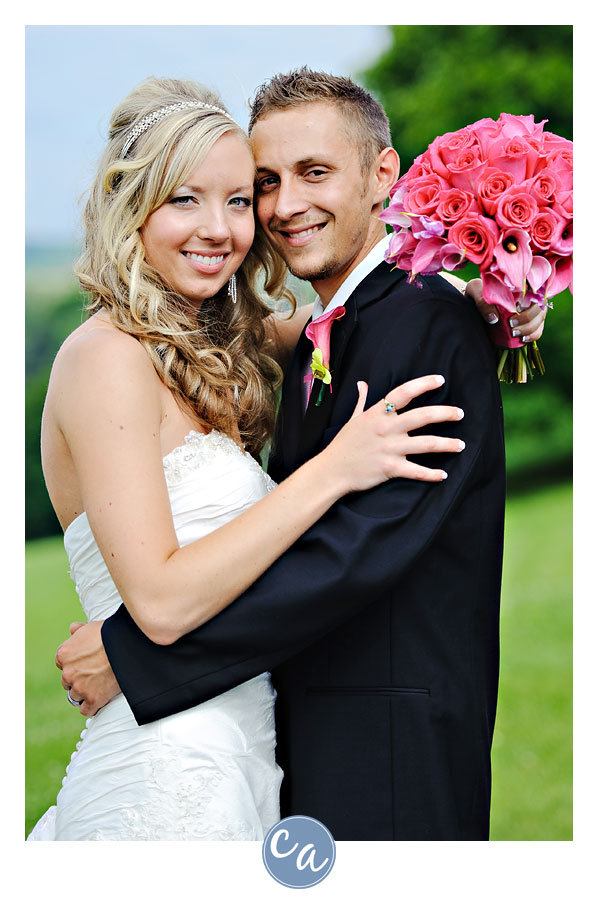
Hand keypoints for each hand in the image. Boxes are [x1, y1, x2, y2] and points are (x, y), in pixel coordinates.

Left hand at [55, 620, 120, 716]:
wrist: (126, 645)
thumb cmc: (111, 634)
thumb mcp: (91, 627)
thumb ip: (78, 630)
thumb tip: (73, 628)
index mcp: (63, 655)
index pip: (62, 665)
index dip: (75, 665)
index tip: (85, 664)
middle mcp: (67, 673)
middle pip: (67, 682)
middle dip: (78, 679)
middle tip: (94, 674)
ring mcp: (79, 687)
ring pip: (76, 696)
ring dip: (85, 693)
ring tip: (99, 686)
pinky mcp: (92, 699)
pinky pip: (86, 710)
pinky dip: (92, 707)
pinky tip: (99, 700)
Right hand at [325, 375, 464, 492]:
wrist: (331, 471)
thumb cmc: (343, 444)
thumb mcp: (352, 419)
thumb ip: (362, 401)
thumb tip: (362, 383)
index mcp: (377, 414)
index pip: (403, 393)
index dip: (423, 384)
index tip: (440, 380)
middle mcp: (386, 428)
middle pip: (422, 416)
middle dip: (445, 413)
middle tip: (460, 413)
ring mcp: (389, 449)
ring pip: (426, 444)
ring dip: (447, 444)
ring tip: (461, 445)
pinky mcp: (390, 468)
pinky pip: (416, 471)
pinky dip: (431, 474)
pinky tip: (443, 475)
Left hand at [466, 278, 546, 341]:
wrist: (475, 301)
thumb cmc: (478, 291)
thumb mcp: (475, 291)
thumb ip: (482, 301)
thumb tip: (494, 318)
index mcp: (520, 282)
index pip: (534, 289)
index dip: (529, 301)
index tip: (516, 310)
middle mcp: (530, 294)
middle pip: (539, 306)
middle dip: (527, 318)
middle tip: (511, 325)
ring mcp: (532, 308)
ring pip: (540, 318)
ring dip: (529, 328)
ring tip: (513, 333)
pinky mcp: (530, 321)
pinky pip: (538, 329)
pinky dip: (533, 335)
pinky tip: (522, 338)